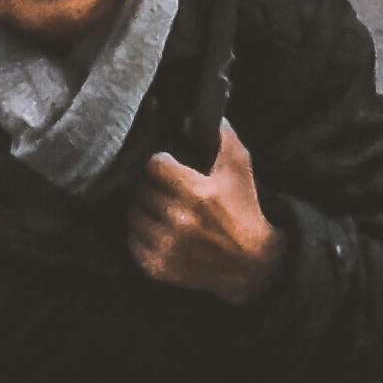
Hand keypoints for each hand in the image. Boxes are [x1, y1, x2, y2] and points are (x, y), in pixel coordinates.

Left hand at [122, 120, 277, 294]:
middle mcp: (178, 219)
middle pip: (142, 190)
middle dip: (151, 184)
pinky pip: (133, 242)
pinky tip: (153, 227)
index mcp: (197, 192)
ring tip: (155, 205)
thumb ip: (224, 137)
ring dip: (142, 208)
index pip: (155, 166)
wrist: (249, 263)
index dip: (160, 161)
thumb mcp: (241, 168)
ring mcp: (166, 246)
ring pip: (134, 215)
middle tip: (161, 184)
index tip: (167, 163)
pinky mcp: (158, 268)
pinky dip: (139, 233)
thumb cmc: (244, 210)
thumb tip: (207, 115)